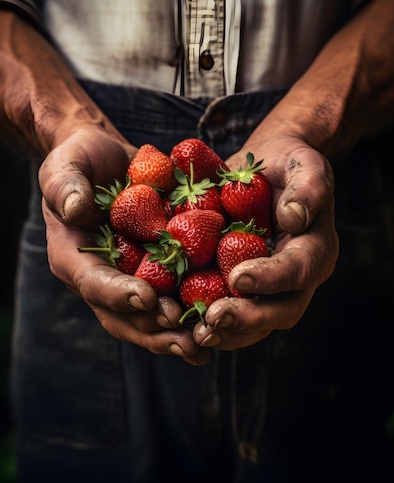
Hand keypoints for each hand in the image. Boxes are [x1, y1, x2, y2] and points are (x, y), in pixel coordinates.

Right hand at [39, 127, 208, 364]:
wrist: (108, 159)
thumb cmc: (80, 158)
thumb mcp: (65, 165)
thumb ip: (64, 186)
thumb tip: (75, 209)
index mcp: (75, 258)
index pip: (93, 283)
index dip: (118, 295)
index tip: (147, 298)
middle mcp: (104, 276)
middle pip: (125, 316)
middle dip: (155, 329)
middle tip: (186, 338)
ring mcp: (132, 276)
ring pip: (152, 317)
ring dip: (178, 333)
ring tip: (208, 341)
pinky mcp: (159, 268)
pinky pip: (177, 293)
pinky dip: (198, 308)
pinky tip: (227, 318)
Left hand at [192, 135, 338, 349]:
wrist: (270, 168)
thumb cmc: (289, 163)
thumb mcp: (305, 165)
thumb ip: (307, 188)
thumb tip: (294, 219)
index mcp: (316, 249)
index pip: (299, 270)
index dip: (271, 278)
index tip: (238, 277)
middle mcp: (297, 277)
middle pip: (281, 311)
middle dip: (247, 319)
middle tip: (213, 319)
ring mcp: (271, 288)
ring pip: (256, 324)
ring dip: (226, 332)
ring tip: (194, 332)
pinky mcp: (244, 289)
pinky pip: (231, 314)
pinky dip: (209, 323)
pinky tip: (181, 322)